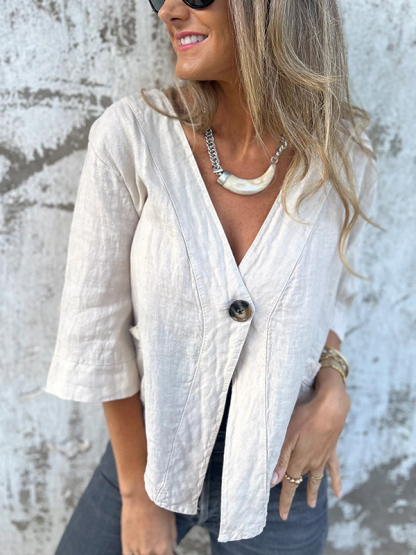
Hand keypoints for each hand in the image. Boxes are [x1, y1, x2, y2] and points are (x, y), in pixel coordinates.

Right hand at [121, 492, 177, 554]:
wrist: (141, 496)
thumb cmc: (158, 506)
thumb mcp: (172, 524)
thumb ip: (172, 541)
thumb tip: (172, 550)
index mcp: (164, 549)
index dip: (169, 554)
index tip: (168, 550)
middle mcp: (150, 553)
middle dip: (158, 552)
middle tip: (157, 544)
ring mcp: (137, 551)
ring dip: (147, 553)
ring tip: (148, 542)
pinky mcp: (126, 546)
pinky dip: (135, 554)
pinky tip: (138, 548)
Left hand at [270, 383, 349, 520]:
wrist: (331, 407)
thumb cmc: (306, 417)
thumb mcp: (288, 435)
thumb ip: (281, 459)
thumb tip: (274, 481)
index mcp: (299, 460)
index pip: (289, 484)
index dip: (284, 499)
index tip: (282, 515)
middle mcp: (311, 462)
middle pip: (300, 481)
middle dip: (292, 494)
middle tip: (287, 512)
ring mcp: (323, 457)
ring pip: (316, 478)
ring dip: (312, 491)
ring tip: (311, 504)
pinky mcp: (331, 449)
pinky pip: (334, 469)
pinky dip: (335, 481)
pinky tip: (338, 492)